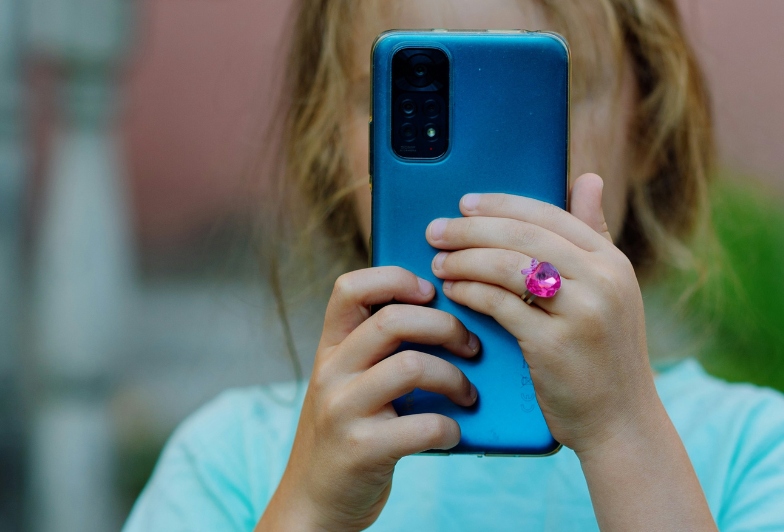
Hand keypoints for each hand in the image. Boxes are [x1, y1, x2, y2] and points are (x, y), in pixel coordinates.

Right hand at [256, 267, 480, 531]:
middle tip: (471, 346)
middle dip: (446, 326)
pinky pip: (423, 426)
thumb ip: (378, 350)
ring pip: (411, 366)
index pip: (350, 287)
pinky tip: (453, 434)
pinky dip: (450, 428)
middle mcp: (330, 373)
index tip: (431, 292)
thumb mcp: (348, 383)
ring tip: (468, 394)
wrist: (312, 504)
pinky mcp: (361, 450)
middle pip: (393, 320)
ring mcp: (342, 411)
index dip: (395, 278)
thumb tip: (449, 313)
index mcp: (330, 349)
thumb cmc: (348, 434)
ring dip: (455, 378)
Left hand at [426, 173, 659, 455]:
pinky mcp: (553, 345)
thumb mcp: (612, 291)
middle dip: (472, 228)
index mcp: (613, 261)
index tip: (466, 204)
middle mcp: (602, 280)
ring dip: (465, 259)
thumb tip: (588, 178)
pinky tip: (453, 290)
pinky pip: (500, 305)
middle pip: (523, 235)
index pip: (549, 214)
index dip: (502, 205)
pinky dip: (471, 292)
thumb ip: (594, 235)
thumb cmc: (606, 354)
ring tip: (439, 260)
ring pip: (508, 266)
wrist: (622, 422)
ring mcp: (581, 312)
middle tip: (437, 229)